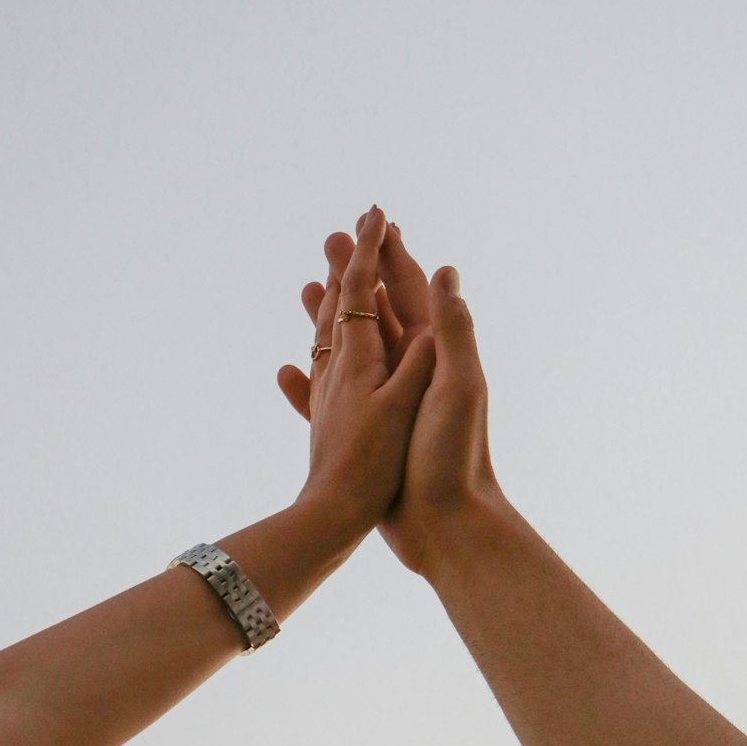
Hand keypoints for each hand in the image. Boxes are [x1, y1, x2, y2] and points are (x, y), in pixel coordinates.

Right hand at [279, 216, 504, 576]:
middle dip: (356, 274)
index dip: (392, 254)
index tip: (374, 218)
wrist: (446, 527)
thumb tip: (446, 270)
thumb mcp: (458, 387)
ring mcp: (389, 403)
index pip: (413, 291)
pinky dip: (310, 377)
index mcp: (438, 356)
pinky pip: (331, 394)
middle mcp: (414, 374)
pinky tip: (288, 368)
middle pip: (379, 310)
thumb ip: (451, 330)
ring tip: (303, 289)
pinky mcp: (369, 433)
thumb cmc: (455, 458)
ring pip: (353, 347)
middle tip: (328, 241)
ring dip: (329, 316)